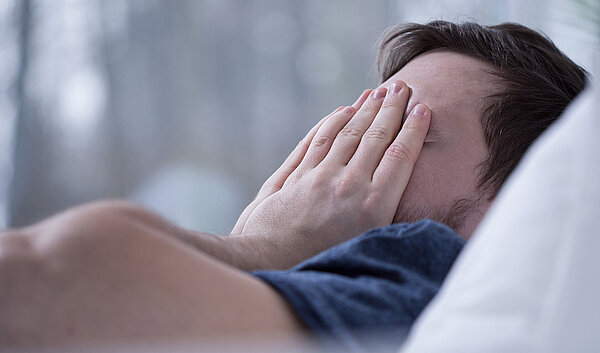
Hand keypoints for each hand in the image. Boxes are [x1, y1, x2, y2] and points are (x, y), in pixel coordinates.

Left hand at [234, 82, 430, 267]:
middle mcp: (348, 185)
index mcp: (373, 207)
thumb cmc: (321, 263)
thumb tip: (398, 191)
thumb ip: (381, 215)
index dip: (413, 130)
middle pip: (375, 137)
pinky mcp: (297, 175)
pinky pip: (318, 139)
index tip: (422, 110)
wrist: (270, 263)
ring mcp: (320, 177)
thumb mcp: (364, 247)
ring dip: (363, 109)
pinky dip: (332, 121)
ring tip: (376, 92)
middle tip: (402, 88)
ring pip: (347, 133)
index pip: (399, 157)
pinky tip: (342, 110)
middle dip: (390, 109)